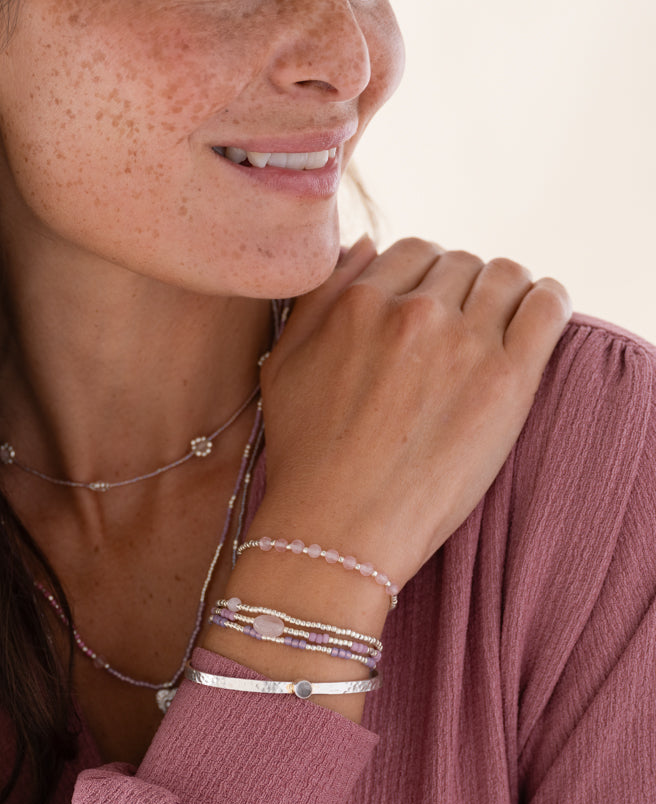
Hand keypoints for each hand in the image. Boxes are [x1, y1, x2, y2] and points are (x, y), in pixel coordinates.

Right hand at [255, 236, 571, 585]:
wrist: (338, 529)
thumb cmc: (305, 456)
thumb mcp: (283, 365)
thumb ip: (319, 297)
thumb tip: (365, 246)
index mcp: (358, 303)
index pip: (413, 251)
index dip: (422, 275)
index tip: (427, 304)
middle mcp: (413, 313)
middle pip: (460, 263)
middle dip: (460, 287)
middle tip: (456, 328)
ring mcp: (464, 344)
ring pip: (506, 277)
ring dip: (503, 292)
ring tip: (496, 325)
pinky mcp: (507, 380)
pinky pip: (547, 307)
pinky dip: (547, 301)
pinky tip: (537, 315)